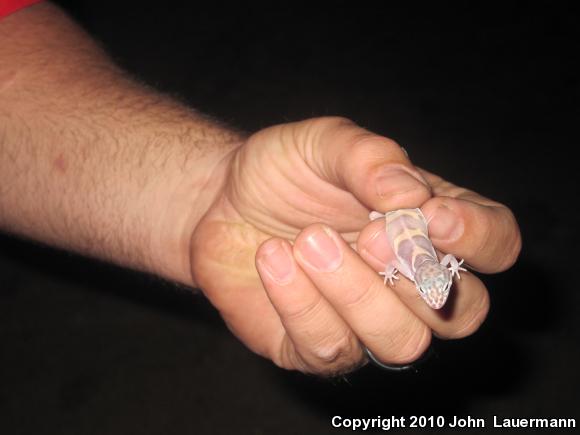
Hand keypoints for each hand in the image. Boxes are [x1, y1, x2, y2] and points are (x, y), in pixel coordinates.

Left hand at [190, 117, 520, 374]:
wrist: (221, 201)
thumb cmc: (283, 171)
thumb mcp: (322, 142)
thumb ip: (368, 156)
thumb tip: (409, 193)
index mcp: (428, 225)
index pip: (496, 244)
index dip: (479, 239)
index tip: (432, 216)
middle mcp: (408, 281)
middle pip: (463, 312)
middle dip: (415, 277)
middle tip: (366, 236)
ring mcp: (366, 320)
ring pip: (402, 344)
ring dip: (356, 294)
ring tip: (307, 241)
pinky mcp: (319, 347)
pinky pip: (331, 348)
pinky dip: (300, 302)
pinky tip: (273, 259)